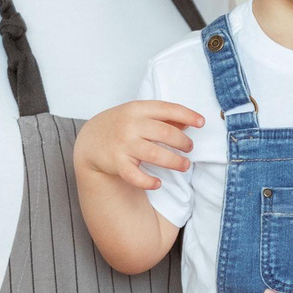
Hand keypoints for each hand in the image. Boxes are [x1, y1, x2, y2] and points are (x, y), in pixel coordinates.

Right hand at [74, 99, 202, 191]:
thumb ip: (163, 116)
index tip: (201, 123)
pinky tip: (158, 184)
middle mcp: (130, 125)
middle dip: (183, 142)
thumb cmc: (120, 125)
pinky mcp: (117, 163)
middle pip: (165, 133)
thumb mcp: (139, 114)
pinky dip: (148, 181)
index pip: (167, 108)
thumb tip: (190, 122)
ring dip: (175, 162)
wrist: (90, 140)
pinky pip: (135, 175)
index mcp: (137, 109)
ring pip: (155, 154)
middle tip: (190, 148)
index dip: (187, 115)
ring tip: (185, 165)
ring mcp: (123, 145)